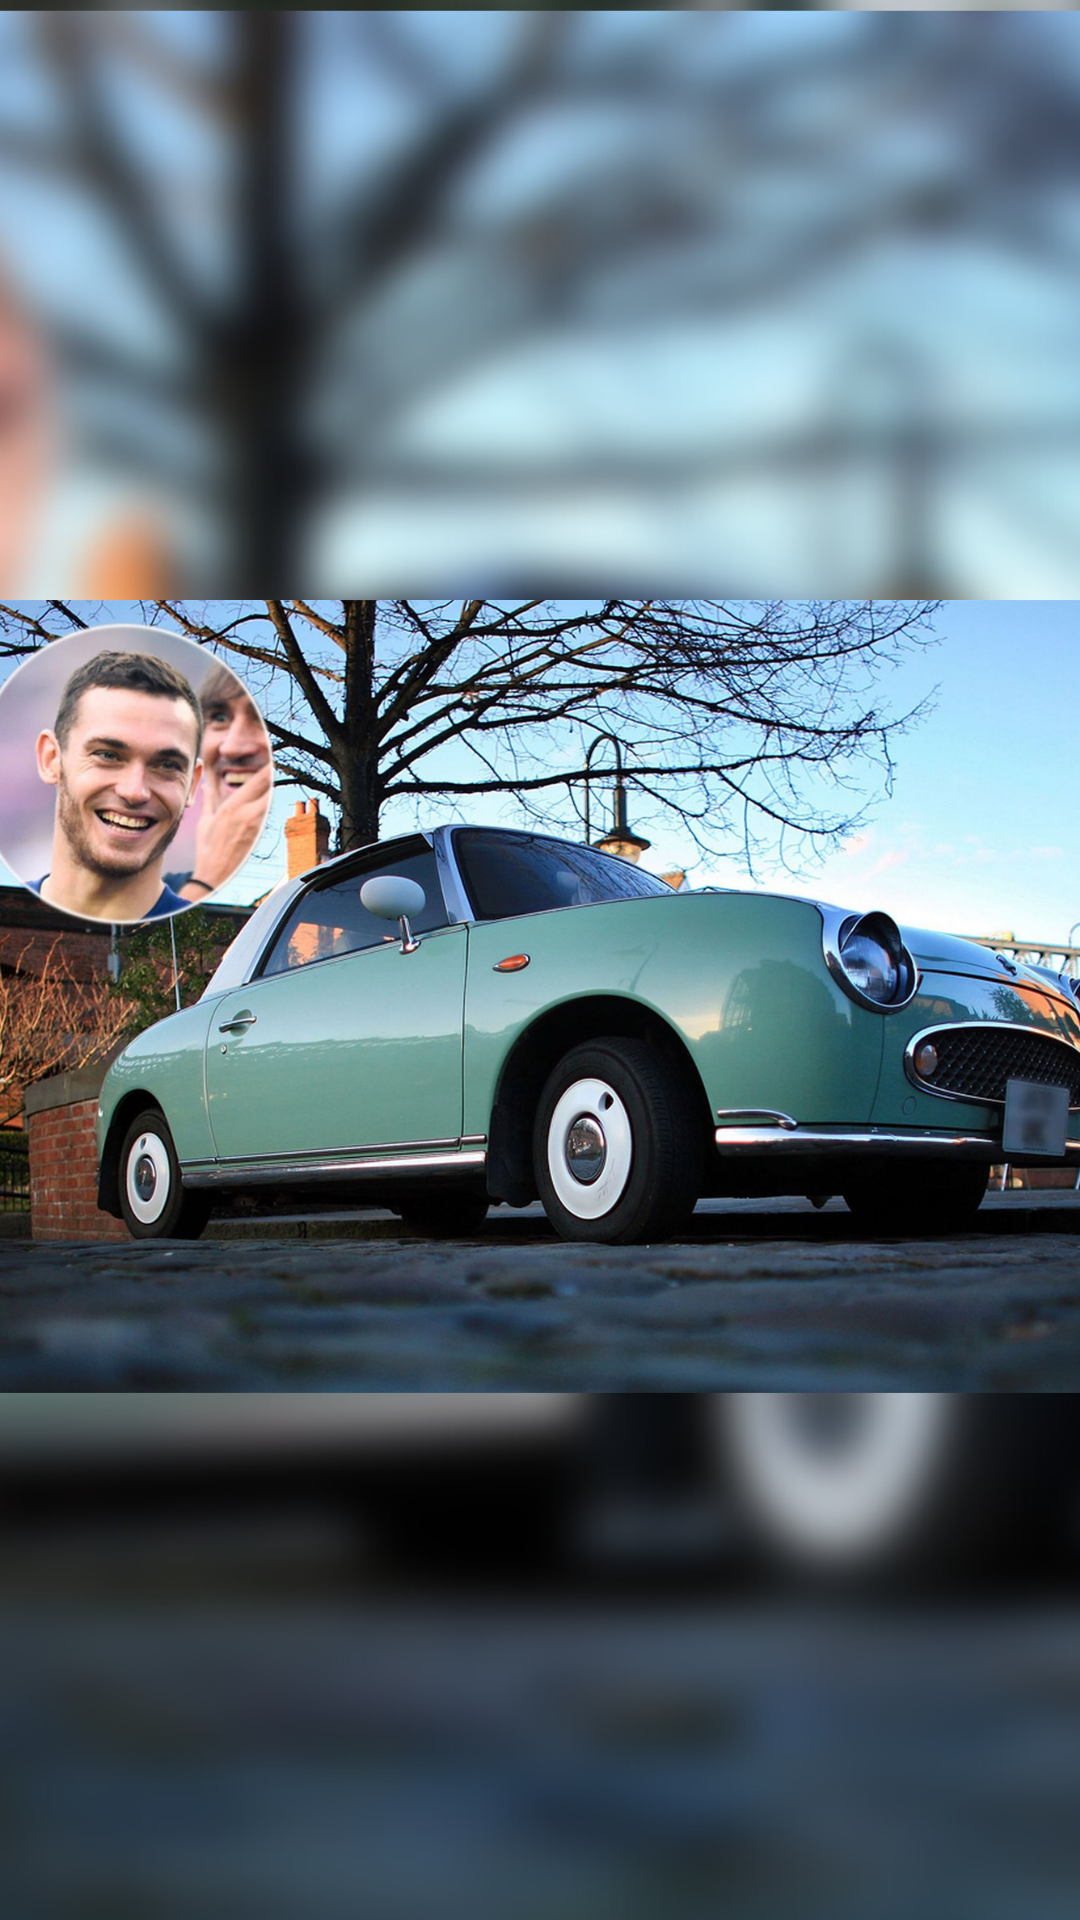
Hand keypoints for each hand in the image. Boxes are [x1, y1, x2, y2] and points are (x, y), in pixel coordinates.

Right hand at [179, 758, 272, 899]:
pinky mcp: (261, 833)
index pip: (258, 780)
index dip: (268, 767)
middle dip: (274, 774)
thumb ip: (209, 800)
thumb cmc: (207, 848)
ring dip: (272, 788)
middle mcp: (248, 813)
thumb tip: (206, 785)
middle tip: (275, 763)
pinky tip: (268, 796)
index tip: (271, 756)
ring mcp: (257, 824)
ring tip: (272, 776)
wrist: (215, 874)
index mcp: (233, 806)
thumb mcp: (205, 821)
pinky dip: (269, 803)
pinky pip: (268, 813)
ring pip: (272, 799)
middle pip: (270, 786)